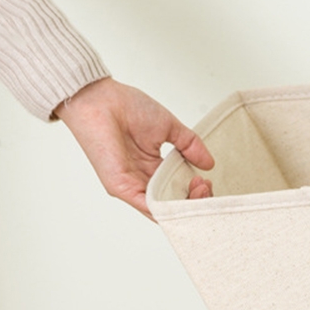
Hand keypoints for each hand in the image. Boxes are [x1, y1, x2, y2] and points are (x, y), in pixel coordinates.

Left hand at [55, 77, 213, 217]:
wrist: (100, 98)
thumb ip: (190, 146)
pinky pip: (148, 207)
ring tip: (198, 188)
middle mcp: (143, 181)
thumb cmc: (125, 107)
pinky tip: (183, 200)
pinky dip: (167, 208)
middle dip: (194, 200)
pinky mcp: (121, 188)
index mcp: (153, 169)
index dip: (196, 191)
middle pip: (173, 205)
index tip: (205, 178)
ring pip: (163, 210)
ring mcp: (132, 187)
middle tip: (204, 185)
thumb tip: (209, 164)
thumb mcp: (170, 128)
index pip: (179, 191)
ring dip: (185, 204)